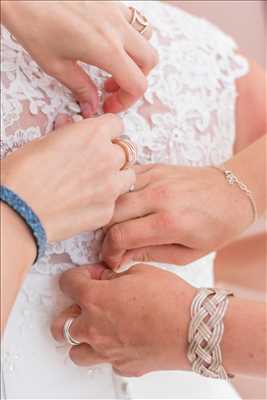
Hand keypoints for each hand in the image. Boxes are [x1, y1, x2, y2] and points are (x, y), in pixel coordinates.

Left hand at [1, 1, 157, 115]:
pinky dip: (127, 37)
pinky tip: (106, 42)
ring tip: (113, 64)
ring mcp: (115, 11)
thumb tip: (91, 105)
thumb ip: (80, 88)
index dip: (127, 101)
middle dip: (136, 79)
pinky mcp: (109, 1)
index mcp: (106, 49)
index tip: (110, 104)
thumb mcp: (55, 64)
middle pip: (149, 61)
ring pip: (145, 38)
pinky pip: (132, 21)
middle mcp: (117, 28)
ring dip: (135, 57)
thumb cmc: (33, 21)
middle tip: (112, 87)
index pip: (137, 83)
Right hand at [1, 114, 134, 242]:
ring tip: (96, 184)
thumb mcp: (45, 142)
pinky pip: (115, 201)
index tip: (101, 138)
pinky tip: (85, 204)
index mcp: (93, 134)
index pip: (117, 125)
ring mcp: (111, 187)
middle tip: (96, 163)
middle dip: (113, 155)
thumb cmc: (22, 174)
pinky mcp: (107, 211)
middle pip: (126, 151)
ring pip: (129, 176)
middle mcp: (108, 158)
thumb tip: (70, 127)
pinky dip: (105, 200)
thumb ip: (69, 134)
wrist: (18, 211)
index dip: (107, 131)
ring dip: (117, 177)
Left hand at [51, 263, 194, 376]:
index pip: (68, 284)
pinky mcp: (124, 366)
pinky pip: (105, 361)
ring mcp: (108, 351)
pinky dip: (107, 352)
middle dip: (70, 310)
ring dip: (82, 337)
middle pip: (61, 324)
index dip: (77, 276)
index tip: (88, 276)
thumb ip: (115, 275)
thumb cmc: (171, 300)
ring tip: (96, 326)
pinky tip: (120, 340)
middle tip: (84, 303)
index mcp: (95, 300)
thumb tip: (106, 277)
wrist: (194, 328)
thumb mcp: (140, 272)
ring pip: (76, 351)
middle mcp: (95, 328)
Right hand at [102, 164, 253, 268]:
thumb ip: (151, 254)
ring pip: (114, 195)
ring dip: (109, 214)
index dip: (109, 251)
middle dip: (104, 234)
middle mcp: (160, 196)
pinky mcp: (155, 167)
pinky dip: (118, 195)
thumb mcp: (188, 254)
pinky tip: (125, 207)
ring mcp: (156, 177)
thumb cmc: (215, 227)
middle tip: (112, 245)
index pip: (121, 236)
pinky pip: (124, 180)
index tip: (112, 259)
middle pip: (111, 214)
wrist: (234, 193)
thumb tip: (120, 257)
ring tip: (116, 227)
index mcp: (170, 222)